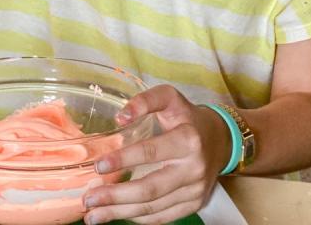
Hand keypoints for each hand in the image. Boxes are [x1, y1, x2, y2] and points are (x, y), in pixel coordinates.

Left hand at [82, 85, 231, 224]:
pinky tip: (118, 215)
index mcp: (187, 140)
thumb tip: (120, 117)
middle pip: (151, 188)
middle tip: (89, 199)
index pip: (151, 152)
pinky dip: (139, 218)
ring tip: (94, 215)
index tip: (98, 166)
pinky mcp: (194, 204)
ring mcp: (195, 190)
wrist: (220, 140)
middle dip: (117, 196)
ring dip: (121, 212)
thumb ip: (145, 101)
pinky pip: (163, 216)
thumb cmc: (187, 117)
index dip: (124, 159)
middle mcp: (193, 169)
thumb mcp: (170, 98)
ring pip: (154, 207)